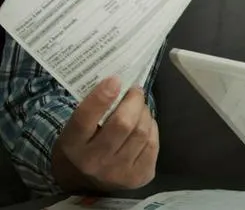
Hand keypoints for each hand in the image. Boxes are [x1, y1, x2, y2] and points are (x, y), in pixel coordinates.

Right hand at [52, 77, 157, 191]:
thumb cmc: (81, 147)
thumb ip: (92, 110)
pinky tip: (144, 125)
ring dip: (144, 113)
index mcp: (72, 145)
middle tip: (135, 90)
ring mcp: (118, 172)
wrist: (83, 184)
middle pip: (123, 123)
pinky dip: (151, 128)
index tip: (115, 80)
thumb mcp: (74, 131)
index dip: (101, 97)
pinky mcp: (139, 177)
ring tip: (139, 108)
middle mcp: (94, 162)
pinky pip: (153, 143)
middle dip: (134, 101)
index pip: (85, 118)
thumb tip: (119, 83)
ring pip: (142, 131)